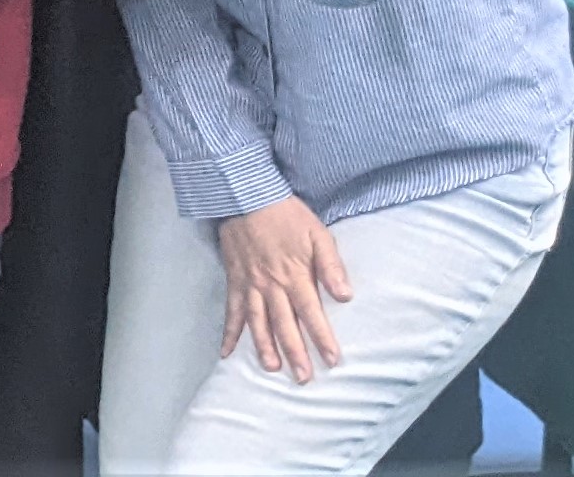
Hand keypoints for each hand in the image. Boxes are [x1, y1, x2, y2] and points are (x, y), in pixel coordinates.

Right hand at [216, 195, 353, 381]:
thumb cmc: (286, 215)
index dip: (322, 338)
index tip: (332, 360)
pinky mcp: (234, 281)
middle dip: (295, 352)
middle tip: (303, 378)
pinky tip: (227, 351)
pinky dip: (229, 332)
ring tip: (272, 368)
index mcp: (295, 275)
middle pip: (284, 325)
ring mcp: (250, 285)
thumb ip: (331, 266)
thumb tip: (346, 296)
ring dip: (264, 347)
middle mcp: (271, 285)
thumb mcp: (318, 234)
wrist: (245, 196)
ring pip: (257, 322)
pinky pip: (232, 311)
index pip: (311, 313)